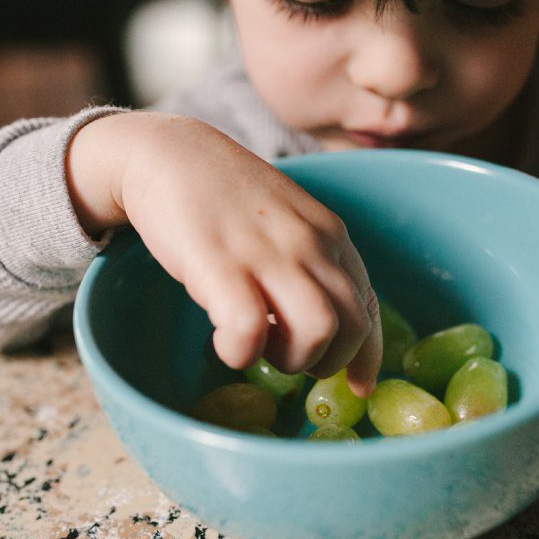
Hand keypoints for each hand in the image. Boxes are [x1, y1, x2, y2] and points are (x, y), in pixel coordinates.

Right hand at [66, 112, 381, 394]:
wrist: (167, 153)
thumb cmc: (227, 201)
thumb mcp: (288, 225)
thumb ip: (315, 267)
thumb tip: (333, 330)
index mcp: (331, 236)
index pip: (370, 307)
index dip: (368, 357)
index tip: (360, 385)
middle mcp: (310, 244)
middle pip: (352, 328)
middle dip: (326, 361)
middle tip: (290, 356)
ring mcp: (268, 253)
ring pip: (318, 332)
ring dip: (291, 359)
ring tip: (259, 347)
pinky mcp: (220, 265)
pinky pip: (250, 332)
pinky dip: (241, 353)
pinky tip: (224, 342)